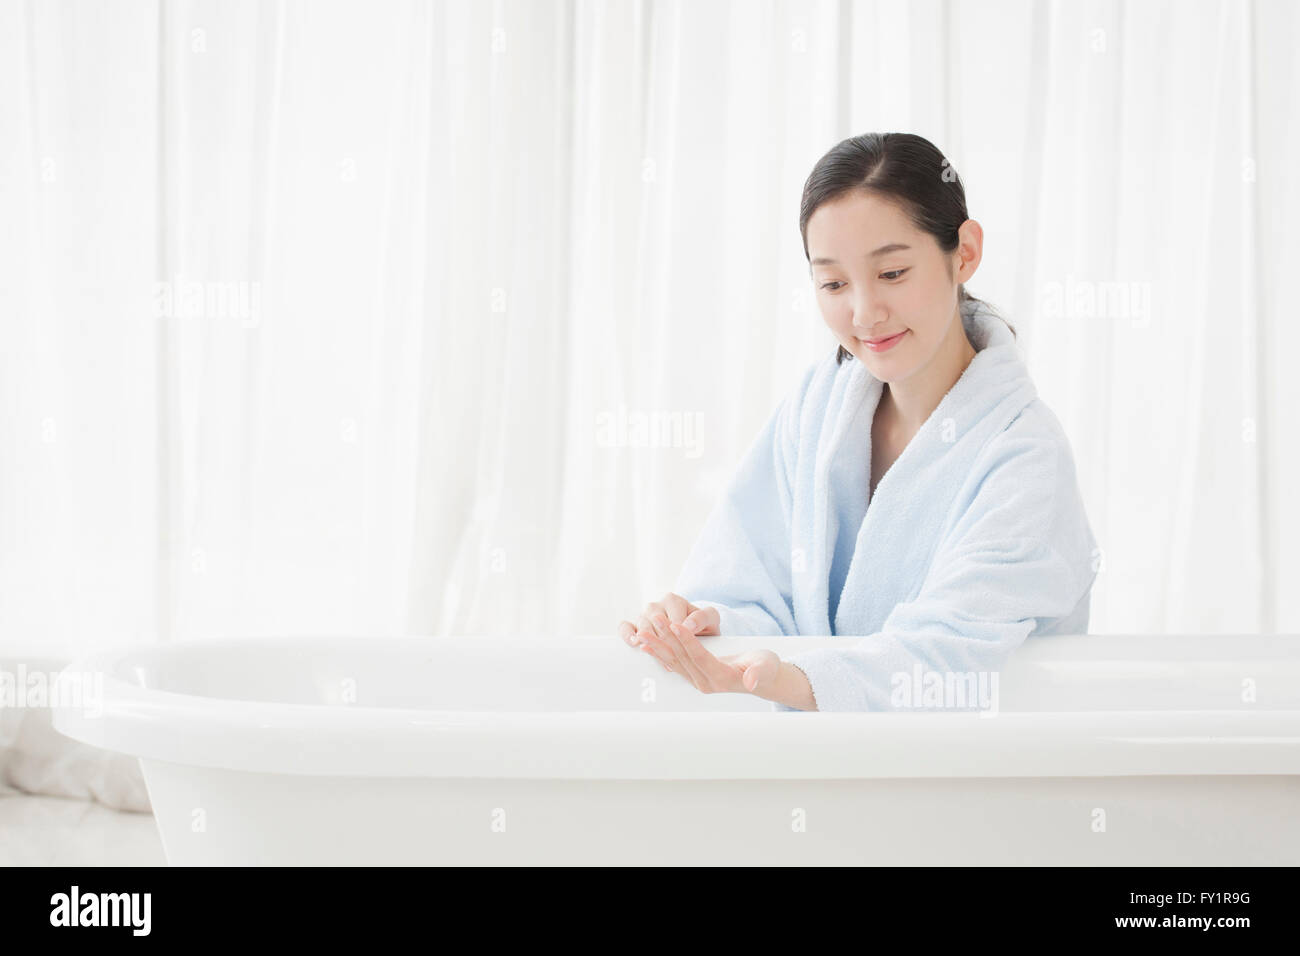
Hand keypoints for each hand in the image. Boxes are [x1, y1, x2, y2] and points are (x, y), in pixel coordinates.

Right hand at [617, 592, 719, 671]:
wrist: (695, 630)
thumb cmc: (702, 625)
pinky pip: (625, 627)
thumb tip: (687, 626)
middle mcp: (656, 605)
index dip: (679, 635)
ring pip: (641, 626)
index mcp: (673, 600)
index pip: (672, 619)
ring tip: (656, 652)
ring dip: (649, 641)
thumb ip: (702, 618)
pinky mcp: (635, 625)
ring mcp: (644, 615)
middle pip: (655, 623)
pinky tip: (635, 643)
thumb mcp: (710, 619)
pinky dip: (627, 634)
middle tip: (675, 655)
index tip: (686, 646)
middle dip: (665, 641)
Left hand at [635, 617, 783, 697]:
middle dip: (666, 638)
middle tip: (654, 619)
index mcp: (722, 677)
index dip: (687, 640)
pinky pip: (672, 664)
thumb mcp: (766, 666)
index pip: (700, 657)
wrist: (762, 678)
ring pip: (673, 661)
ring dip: (657, 645)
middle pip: (682, 657)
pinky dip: (659, 653)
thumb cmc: (765, 666)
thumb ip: (759, 672)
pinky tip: (645, 645)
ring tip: (642, 631)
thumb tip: (752, 681)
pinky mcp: (693, 676)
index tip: (675, 624)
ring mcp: (697, 681)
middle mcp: (706, 682)